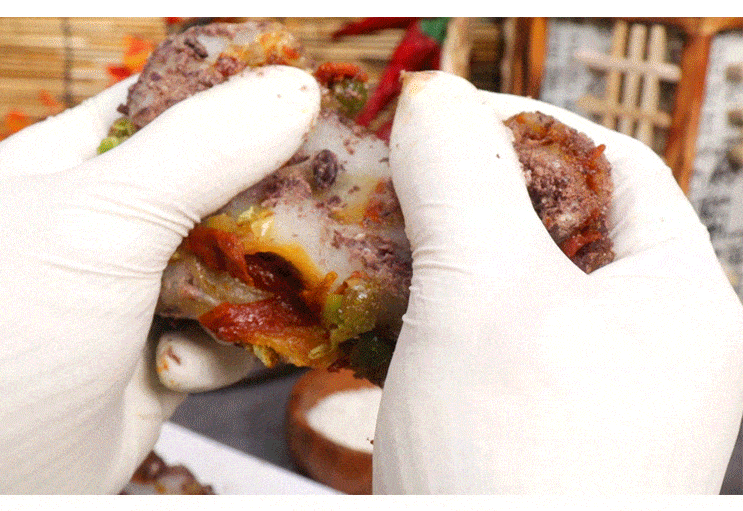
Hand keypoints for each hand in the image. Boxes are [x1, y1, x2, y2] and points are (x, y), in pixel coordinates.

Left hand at [0, 66, 319, 492]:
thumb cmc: (6, 328)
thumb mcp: (105, 216)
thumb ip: (203, 150)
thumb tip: (294, 90)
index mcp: (71, 167)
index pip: (167, 105)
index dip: (236, 102)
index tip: (306, 107)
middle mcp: (102, 226)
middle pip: (213, 188)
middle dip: (261, 206)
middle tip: (314, 210)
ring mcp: (131, 295)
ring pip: (229, 267)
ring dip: (247, 290)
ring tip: (235, 307)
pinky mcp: (155, 359)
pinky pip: (221, 336)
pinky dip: (217, 352)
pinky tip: (178, 370)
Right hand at [374, 71, 742, 493]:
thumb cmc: (517, 466)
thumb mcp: (488, 295)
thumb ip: (463, 178)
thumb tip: (432, 97)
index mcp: (679, 300)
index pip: (613, 167)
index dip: (528, 128)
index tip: (446, 116)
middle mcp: (643, 341)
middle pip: (554, 220)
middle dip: (470, 187)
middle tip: (397, 168)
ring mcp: (582, 384)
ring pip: (506, 276)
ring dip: (439, 244)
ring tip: (374, 225)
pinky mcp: (525, 418)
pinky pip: (479, 331)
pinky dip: (430, 302)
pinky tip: (378, 296)